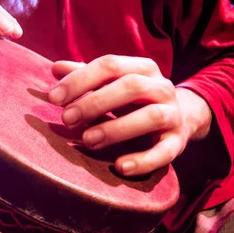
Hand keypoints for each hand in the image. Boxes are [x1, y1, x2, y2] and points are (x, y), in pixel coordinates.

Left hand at [48, 55, 210, 176]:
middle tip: (67, 119)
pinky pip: (165, 152)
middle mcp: (161, 87)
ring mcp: (173, 114)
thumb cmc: (134, 101)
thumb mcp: (112, 86)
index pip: (110, 65)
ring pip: (151, 116)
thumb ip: (85, 77)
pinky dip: (143, 161)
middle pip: (131, 87)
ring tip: (87, 140)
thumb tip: (56, 68)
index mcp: (142, 68)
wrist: (180, 119)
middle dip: (96, 102)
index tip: (54, 98)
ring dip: (116, 128)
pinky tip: (120, 167)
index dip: (80, 79)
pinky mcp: (178, 142)